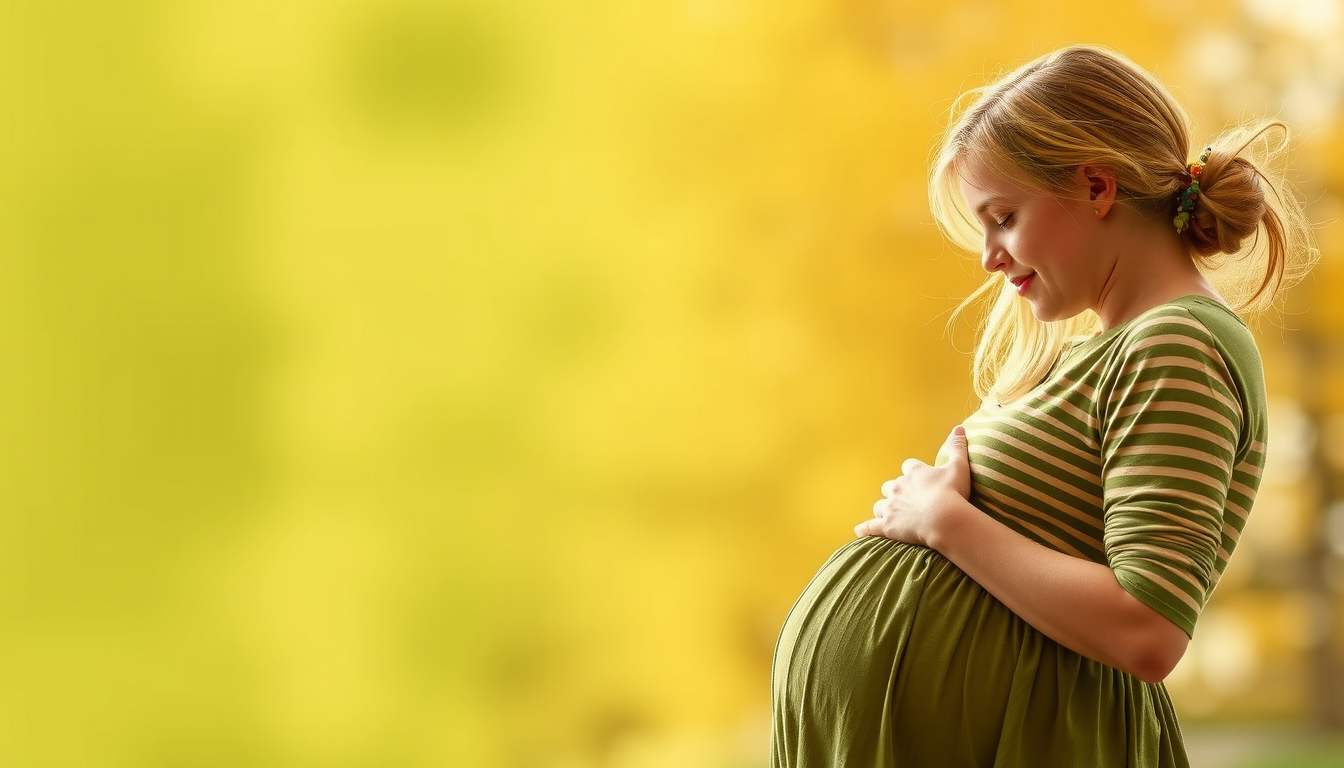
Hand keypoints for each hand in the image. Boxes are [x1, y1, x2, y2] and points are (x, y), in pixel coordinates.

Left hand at [854, 425, 971, 546]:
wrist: (944, 518)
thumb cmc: (953, 492)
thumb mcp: (959, 467)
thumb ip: (956, 448)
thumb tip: (959, 428)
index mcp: (913, 472)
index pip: (908, 467)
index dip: (913, 472)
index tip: (921, 479)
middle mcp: (898, 487)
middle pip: (890, 486)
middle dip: (896, 491)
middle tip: (907, 499)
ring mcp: (890, 506)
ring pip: (880, 505)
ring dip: (885, 508)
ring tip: (891, 514)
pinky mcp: (887, 525)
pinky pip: (871, 526)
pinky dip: (865, 528)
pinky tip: (860, 530)